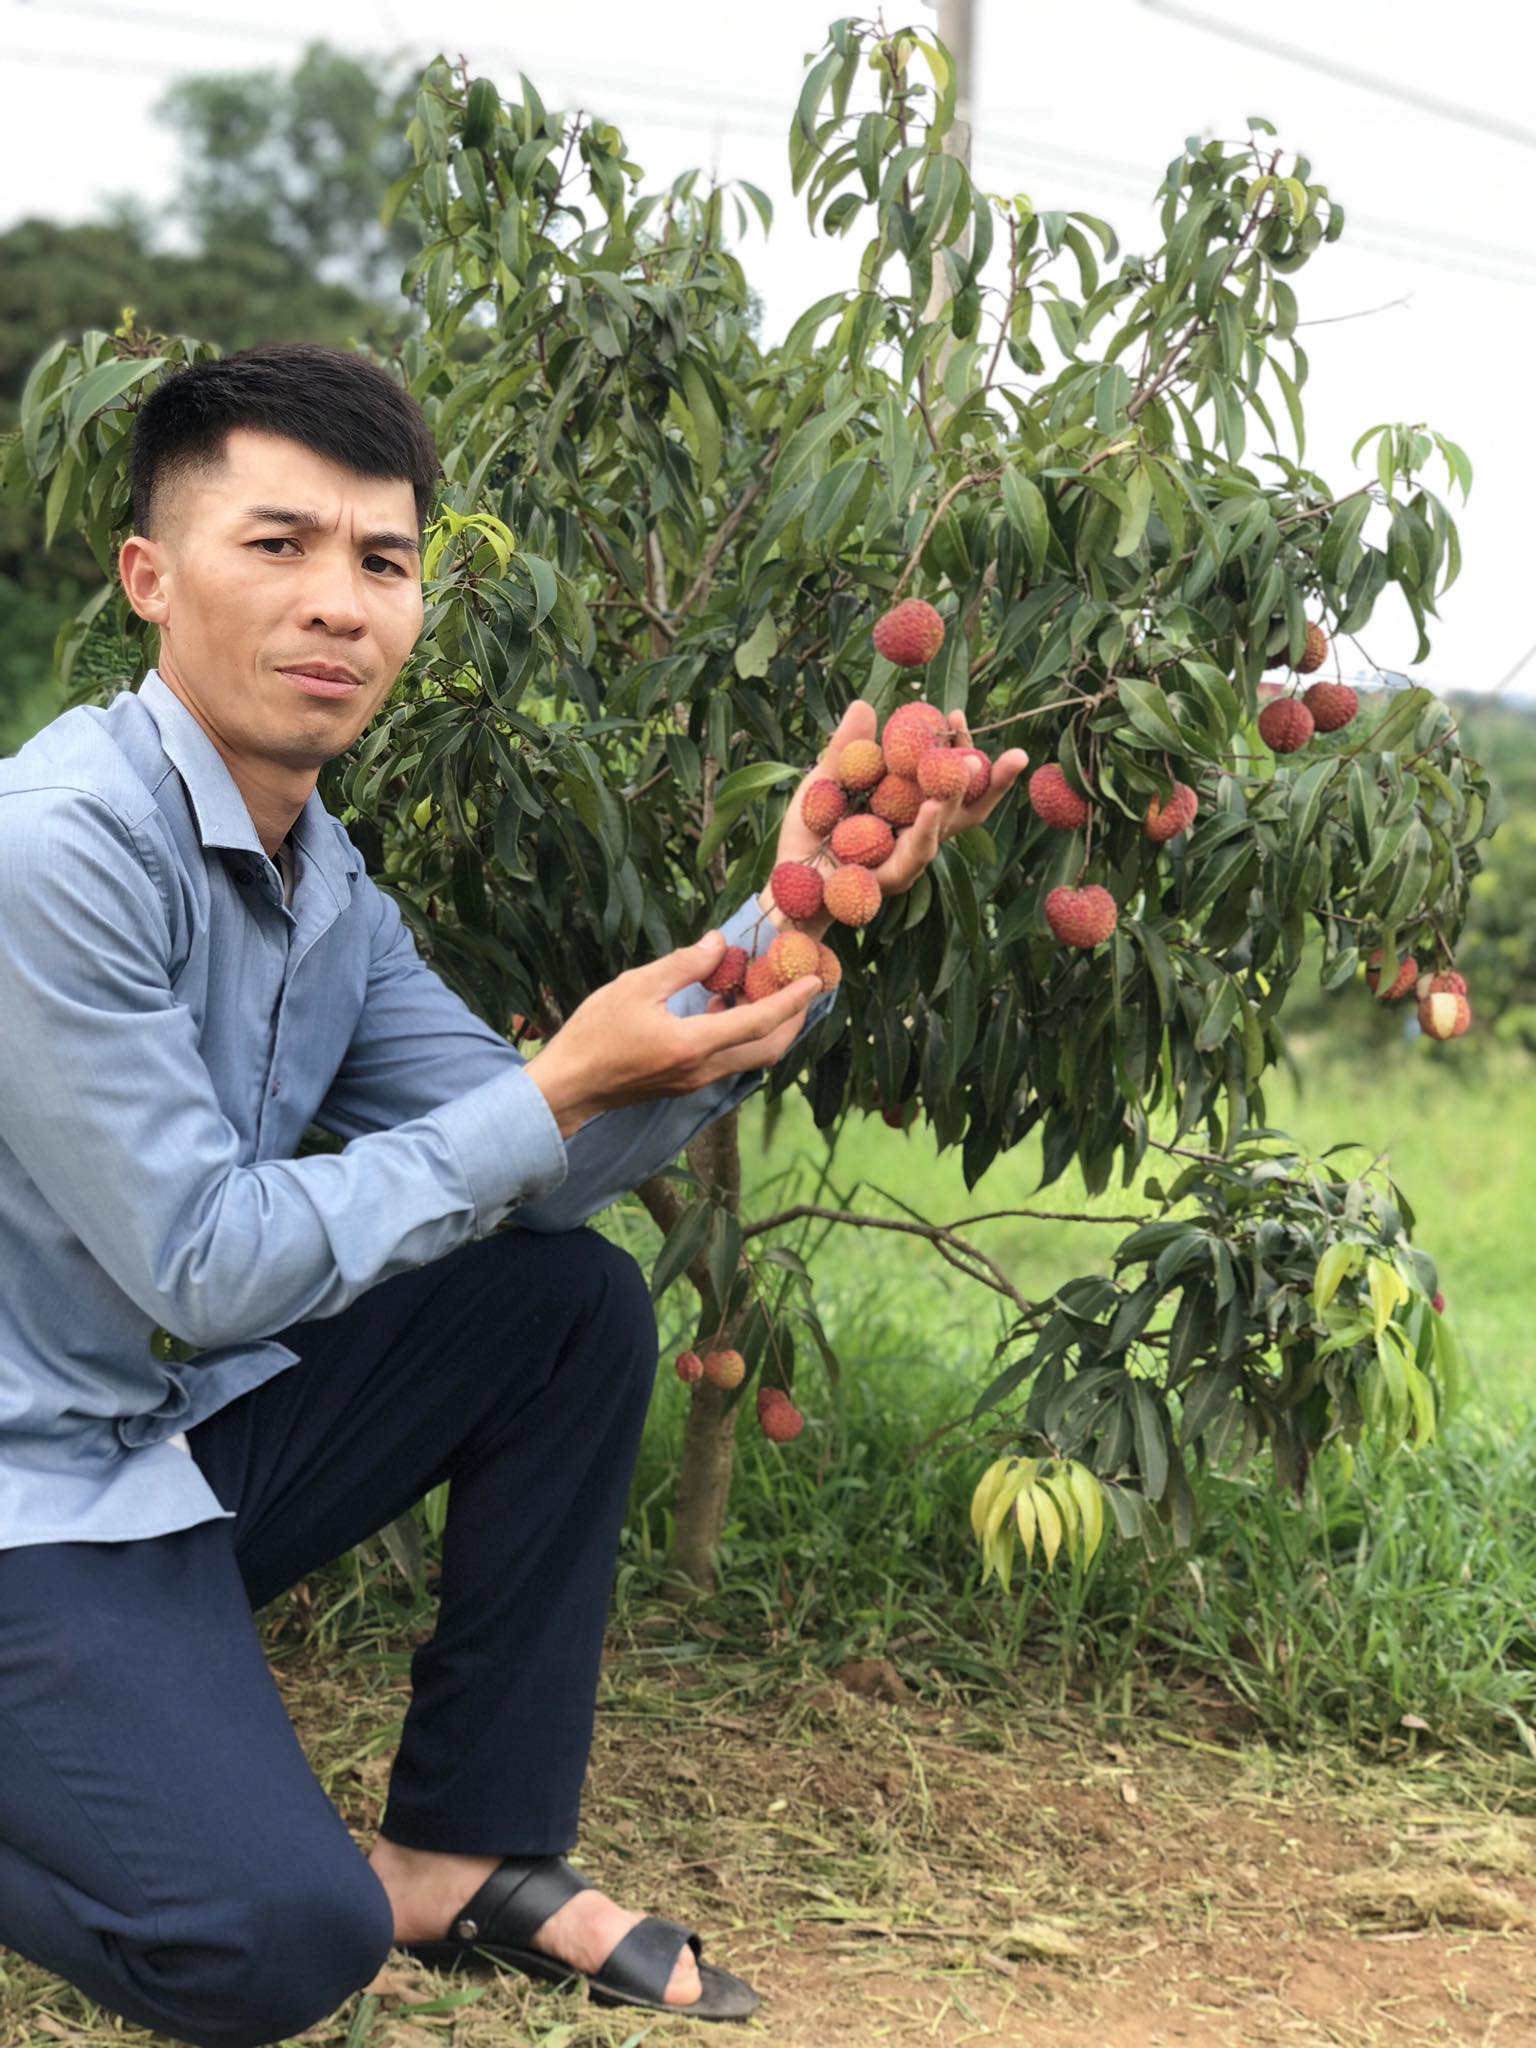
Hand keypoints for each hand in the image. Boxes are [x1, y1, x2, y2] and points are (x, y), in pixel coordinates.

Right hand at [524, 933, 823, 1137]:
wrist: (569, 1088)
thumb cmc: (595, 1034)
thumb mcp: (635, 987)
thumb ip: (683, 965)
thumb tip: (719, 943)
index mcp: (694, 1044)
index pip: (759, 1022)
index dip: (792, 1000)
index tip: (816, 980)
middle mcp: (704, 1069)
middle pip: (768, 1049)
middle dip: (794, 1019)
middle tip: (805, 988)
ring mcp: (696, 1081)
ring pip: (751, 1057)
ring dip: (768, 1028)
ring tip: (770, 991)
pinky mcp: (685, 1083)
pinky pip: (729, 1060)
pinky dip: (742, 1035)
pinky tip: (727, 1007)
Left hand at [771, 697, 1028, 909]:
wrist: (786, 882)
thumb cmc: (808, 835)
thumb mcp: (823, 782)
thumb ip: (845, 748)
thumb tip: (865, 704)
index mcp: (908, 810)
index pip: (948, 779)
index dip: (960, 749)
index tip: (958, 714)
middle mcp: (916, 835)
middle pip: (966, 809)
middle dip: (994, 783)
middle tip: (1018, 754)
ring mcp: (907, 860)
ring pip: (943, 830)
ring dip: (958, 797)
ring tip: (971, 765)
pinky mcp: (890, 881)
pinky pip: (912, 855)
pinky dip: (925, 830)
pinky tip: (933, 807)